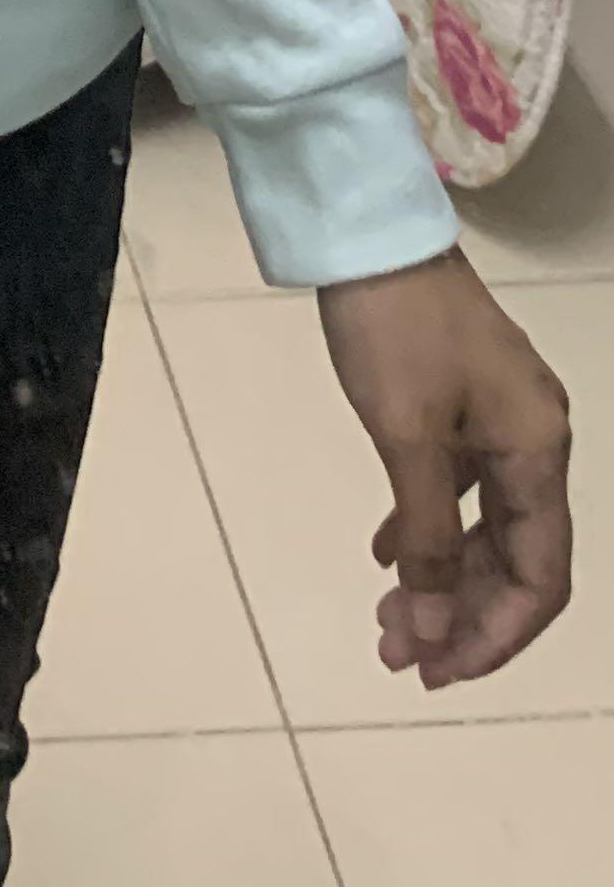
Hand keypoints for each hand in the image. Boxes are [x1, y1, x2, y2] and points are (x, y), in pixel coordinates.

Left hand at [319, 249, 571, 689]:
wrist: (368, 235)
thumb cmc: (392, 333)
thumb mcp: (406, 439)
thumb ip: (429, 540)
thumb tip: (433, 633)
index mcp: (538, 453)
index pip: (541, 577)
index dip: (495, 636)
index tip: (437, 673)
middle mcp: (534, 441)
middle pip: (514, 557)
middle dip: (460, 615)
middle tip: (396, 656)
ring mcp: (500, 418)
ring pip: (483, 523)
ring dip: (441, 576)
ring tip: (386, 621)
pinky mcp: (463, 400)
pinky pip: (459, 485)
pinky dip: (428, 524)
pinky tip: (388, 553)